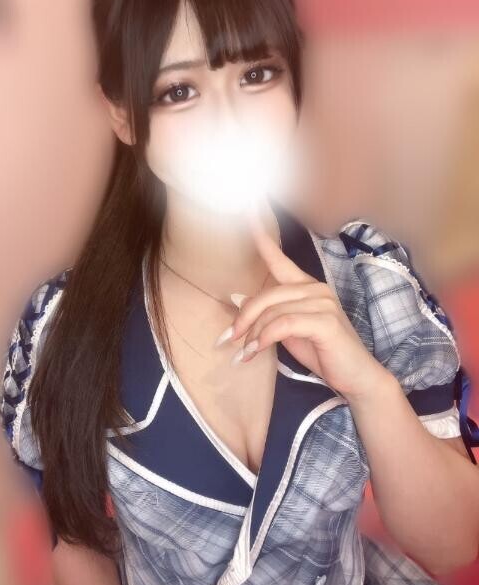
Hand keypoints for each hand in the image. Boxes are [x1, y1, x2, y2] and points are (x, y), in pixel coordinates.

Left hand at [215, 203, 389, 399]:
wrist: (355, 377)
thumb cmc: (323, 353)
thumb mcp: (288, 333)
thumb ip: (268, 316)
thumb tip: (239, 302)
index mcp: (305, 287)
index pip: (278, 258)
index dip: (260, 235)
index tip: (248, 206)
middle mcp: (315, 289)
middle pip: (266, 295)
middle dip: (244, 319)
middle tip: (229, 340)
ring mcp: (322, 302)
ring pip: (272, 312)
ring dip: (253, 335)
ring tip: (246, 352)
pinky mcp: (325, 320)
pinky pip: (283, 324)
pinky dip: (265, 338)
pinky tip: (257, 351)